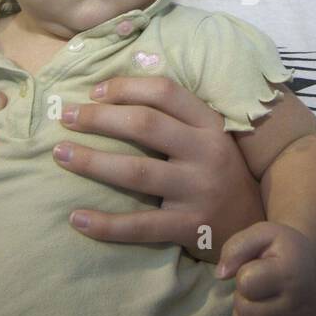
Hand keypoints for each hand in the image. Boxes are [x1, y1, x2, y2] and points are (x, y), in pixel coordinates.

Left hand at [57, 76, 265, 262]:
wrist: (255, 228)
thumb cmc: (221, 176)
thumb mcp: (210, 139)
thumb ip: (177, 118)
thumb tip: (116, 90)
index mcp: (210, 125)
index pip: (165, 92)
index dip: (124, 87)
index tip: (92, 92)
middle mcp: (207, 153)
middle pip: (145, 125)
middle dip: (98, 118)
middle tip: (65, 117)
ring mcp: (199, 191)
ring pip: (136, 172)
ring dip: (92, 161)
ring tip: (60, 154)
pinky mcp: (190, 227)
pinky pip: (140, 226)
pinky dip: (105, 224)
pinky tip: (76, 218)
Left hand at [215, 221, 315, 315]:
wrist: (308, 263)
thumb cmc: (280, 248)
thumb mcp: (260, 233)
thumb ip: (236, 247)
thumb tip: (221, 274)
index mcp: (291, 273)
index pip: (247, 283)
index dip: (243, 274)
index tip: (255, 267)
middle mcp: (300, 305)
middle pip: (247, 312)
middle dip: (241, 298)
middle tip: (254, 287)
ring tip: (252, 303)